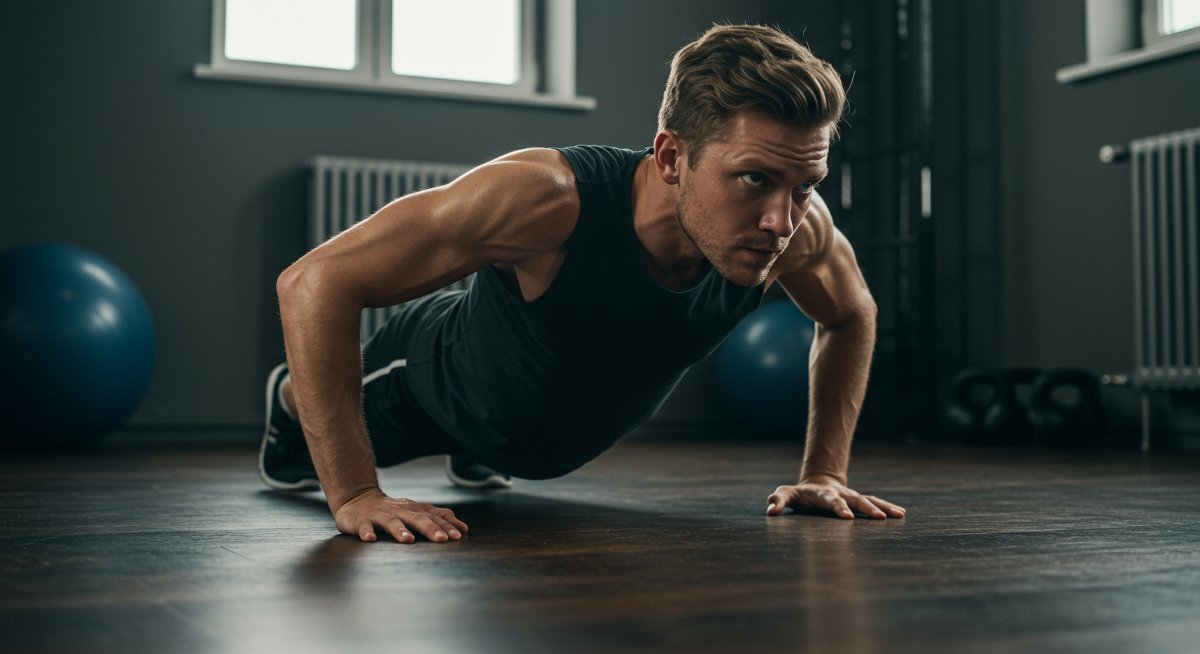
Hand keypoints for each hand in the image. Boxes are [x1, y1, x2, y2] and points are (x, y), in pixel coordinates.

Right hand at [334, 488, 467, 542]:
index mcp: (413, 510)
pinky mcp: (361, 521)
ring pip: (391, 522)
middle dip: (430, 528)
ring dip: (400, 530)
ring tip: (408, 540)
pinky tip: (370, 539)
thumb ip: (438, 517)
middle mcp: (399, 511)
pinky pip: (364, 527)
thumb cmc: (393, 510)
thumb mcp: (416, 511)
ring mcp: (379, 515)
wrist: (358, 499)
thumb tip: (463, 528)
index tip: (460, 535)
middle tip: (442, 539)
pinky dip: (367, 532)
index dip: (447, 525)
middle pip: (417, 518)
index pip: (433, 516)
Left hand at [765, 475, 905, 519]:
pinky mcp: (859, 501)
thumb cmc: (800, 493)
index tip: (847, 517)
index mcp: (823, 494)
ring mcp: (852, 496)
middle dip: (866, 508)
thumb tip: (770, 510)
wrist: (817, 482)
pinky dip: (887, 507)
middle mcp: (841, 494)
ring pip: (869, 500)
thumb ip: (778, 500)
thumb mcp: (786, 494)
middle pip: (855, 499)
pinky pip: (875, 503)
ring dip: (882, 507)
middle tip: (879, 518)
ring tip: (898, 515)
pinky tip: (900, 514)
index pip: (831, 501)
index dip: (839, 508)